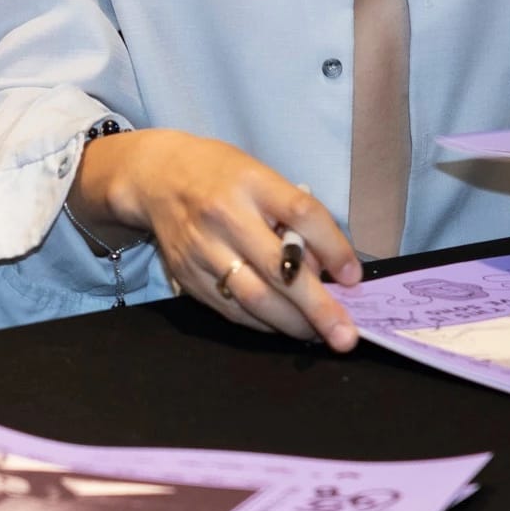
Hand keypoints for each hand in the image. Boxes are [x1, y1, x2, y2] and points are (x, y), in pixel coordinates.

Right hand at [76, 130, 364, 349]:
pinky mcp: (187, 275)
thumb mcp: (260, 176)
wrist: (156, 177)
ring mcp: (202, 248)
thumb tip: (327, 269)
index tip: (353, 277)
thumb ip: (291, 216)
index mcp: (250, 181)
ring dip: (292, 323)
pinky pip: (232, 309)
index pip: (300, 212)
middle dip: (317, 307)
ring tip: (319, 334)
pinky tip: (284, 326)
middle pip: (278, 267)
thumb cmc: (221, 175)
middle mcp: (224, 215)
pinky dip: (263, 323)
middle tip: (345, 335)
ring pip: (253, 297)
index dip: (332, 246)